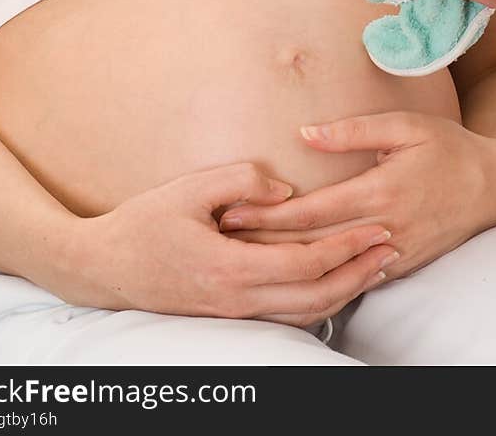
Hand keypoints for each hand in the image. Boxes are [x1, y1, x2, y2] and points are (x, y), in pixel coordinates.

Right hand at [63, 162, 396, 327]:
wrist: (104, 268)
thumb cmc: (145, 223)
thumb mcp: (190, 188)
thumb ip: (241, 180)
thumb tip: (286, 188)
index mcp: (231, 268)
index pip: (305, 264)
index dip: (346, 246)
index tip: (376, 225)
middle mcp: (238, 299)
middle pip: (315, 297)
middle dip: (358, 273)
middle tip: (391, 247)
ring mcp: (234, 312)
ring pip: (304, 313)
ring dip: (344, 290)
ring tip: (375, 265)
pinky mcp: (229, 314)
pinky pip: (285, 315)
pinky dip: (318, 301)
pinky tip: (333, 282)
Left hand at [218, 113, 495, 279]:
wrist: (492, 185)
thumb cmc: (446, 147)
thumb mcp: (404, 126)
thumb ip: (353, 130)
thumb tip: (305, 133)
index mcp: (380, 191)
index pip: (312, 211)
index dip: (269, 215)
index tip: (233, 212)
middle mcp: (383, 228)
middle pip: (312, 244)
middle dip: (265, 244)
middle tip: (222, 241)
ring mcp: (392, 252)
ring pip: (329, 265)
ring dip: (286, 263)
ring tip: (244, 257)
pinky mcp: (400, 265)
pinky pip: (352, 275)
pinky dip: (319, 274)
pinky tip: (290, 271)